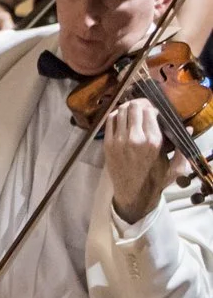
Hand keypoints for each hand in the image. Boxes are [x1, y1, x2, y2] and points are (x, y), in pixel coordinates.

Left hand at [103, 97, 186, 223]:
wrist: (133, 194)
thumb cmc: (156, 180)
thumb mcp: (175, 166)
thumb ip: (182, 147)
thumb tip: (189, 128)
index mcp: (154, 142)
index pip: (149, 111)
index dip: (151, 107)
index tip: (153, 109)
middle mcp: (135, 138)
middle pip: (134, 108)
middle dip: (139, 104)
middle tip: (142, 106)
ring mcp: (119, 141)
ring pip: (120, 112)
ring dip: (127, 108)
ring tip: (132, 110)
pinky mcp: (107, 144)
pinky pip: (109, 121)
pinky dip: (115, 115)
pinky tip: (121, 116)